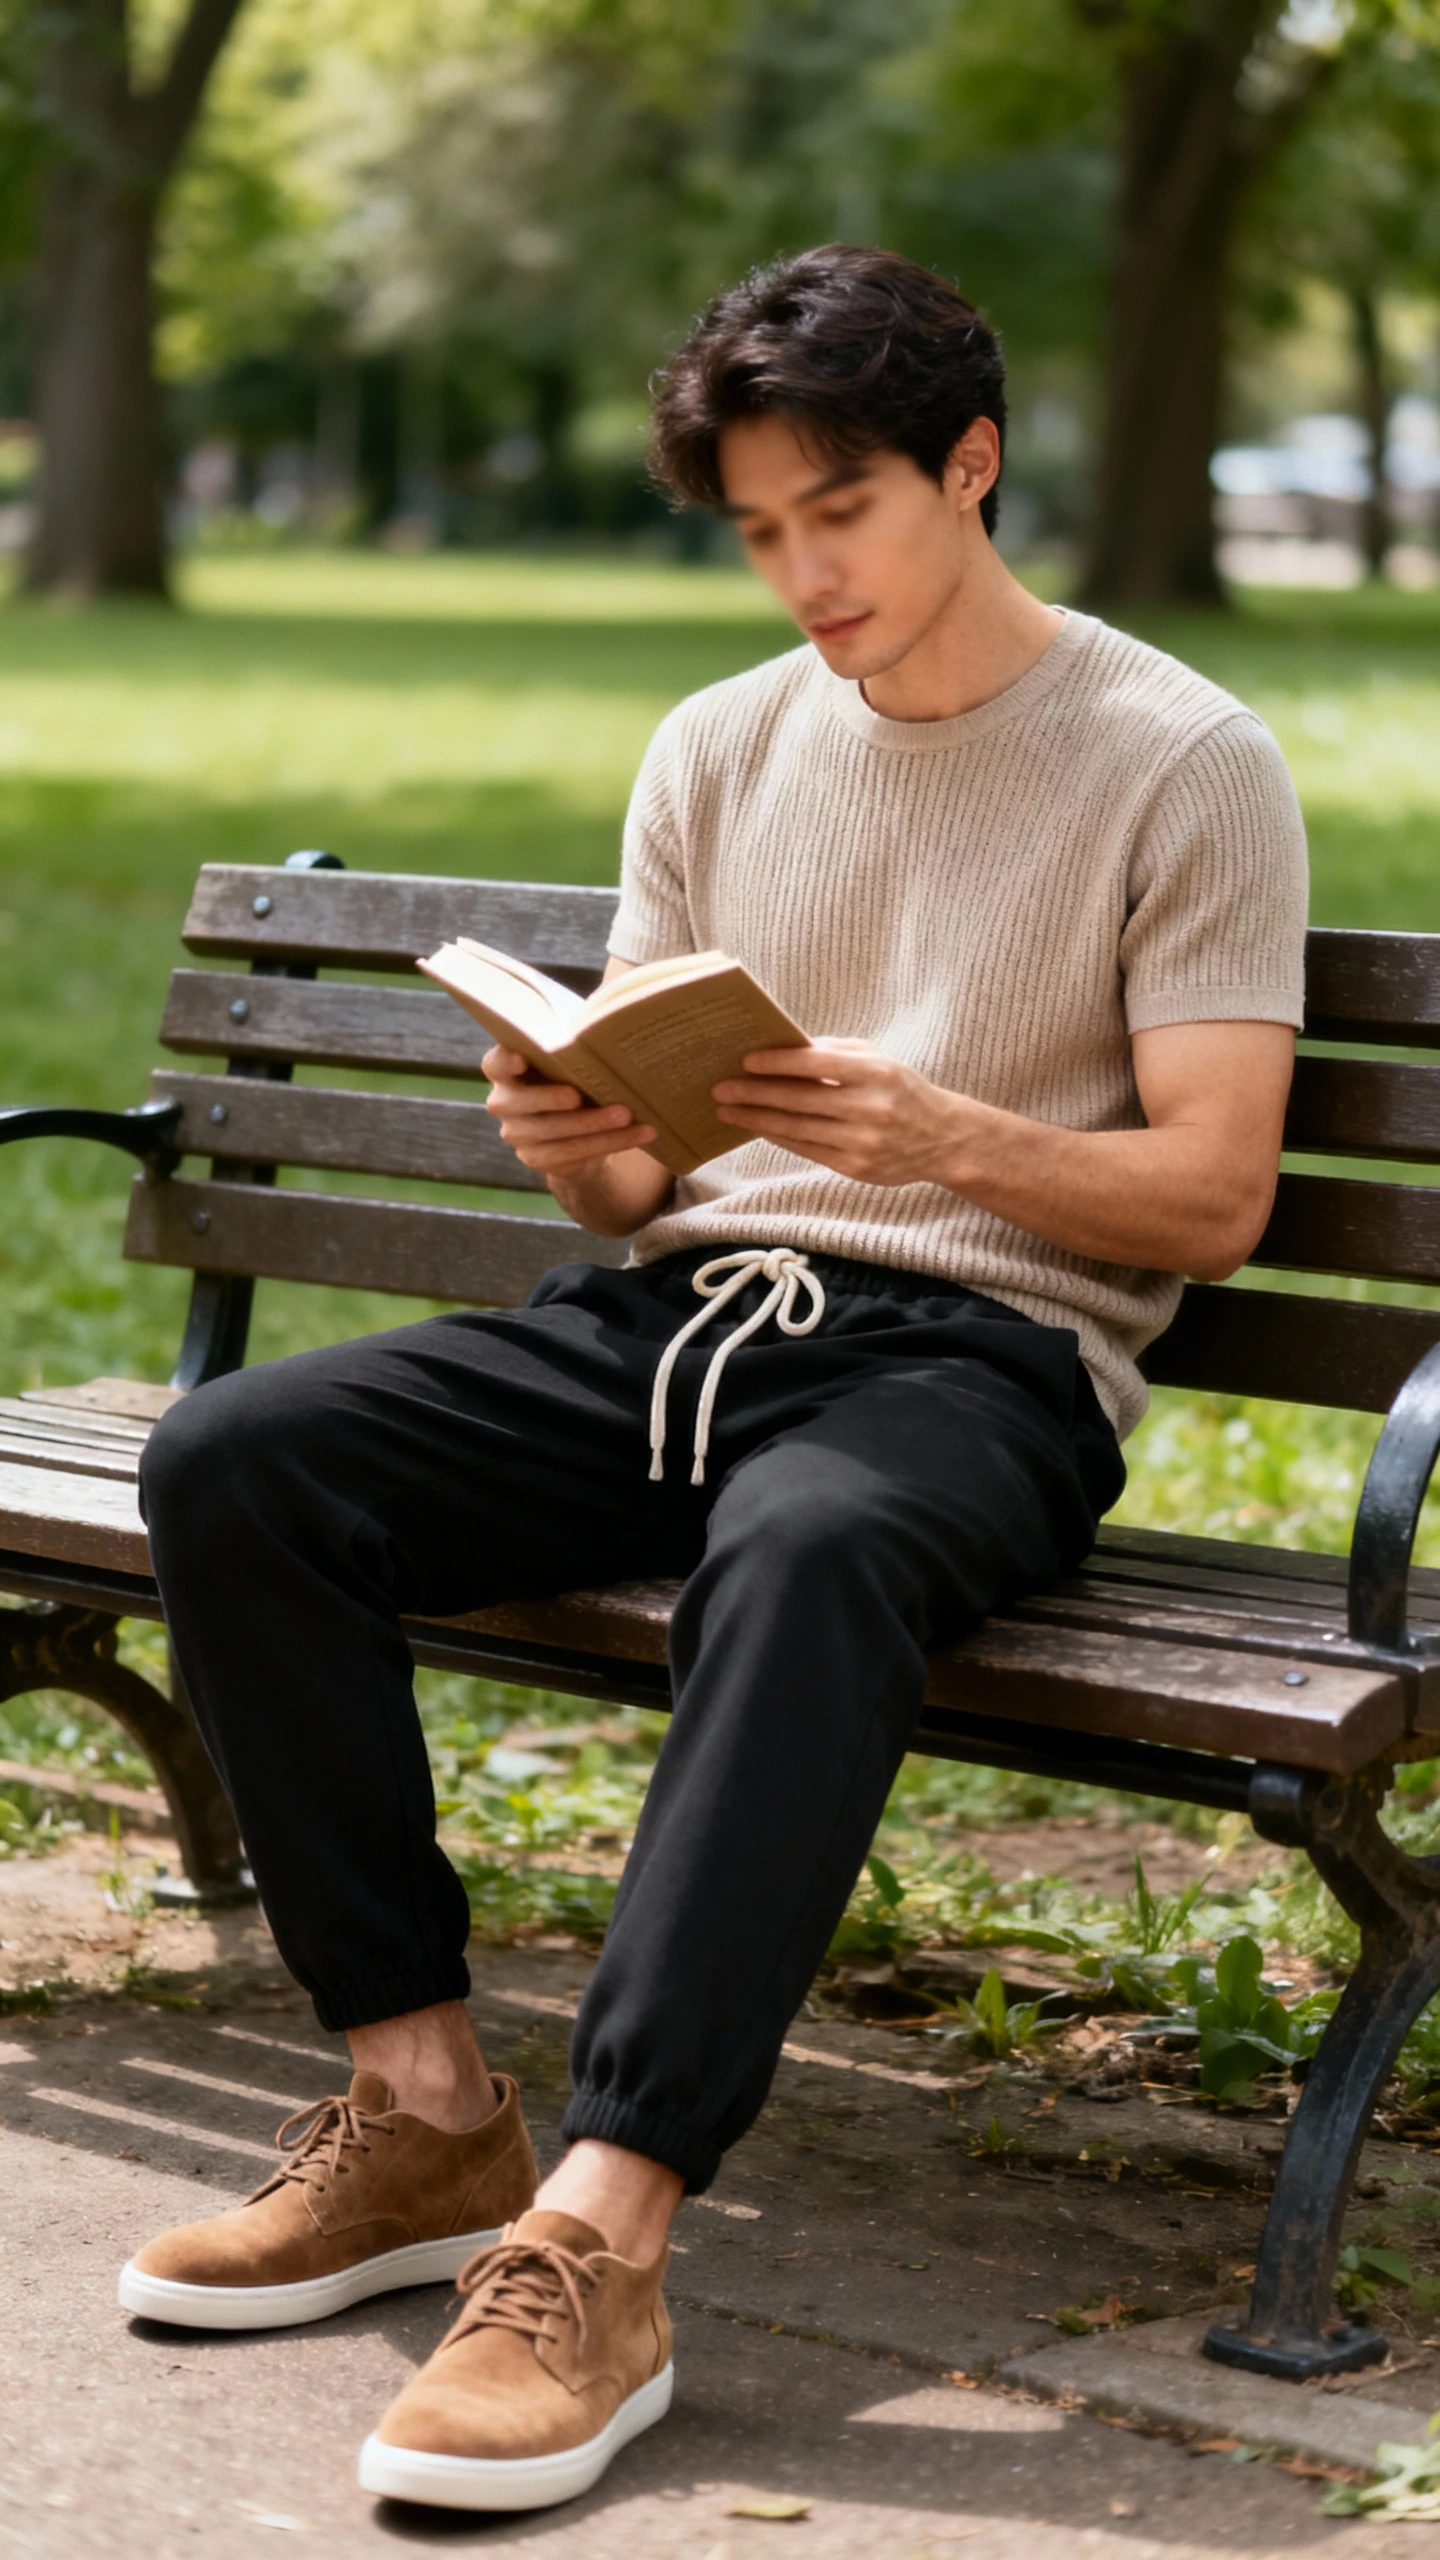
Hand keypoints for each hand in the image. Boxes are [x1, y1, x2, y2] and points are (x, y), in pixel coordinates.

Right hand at [483, 1045, 656, 1176]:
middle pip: (523, 1103)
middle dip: (552, 1099)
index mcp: (506, 1072)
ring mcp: (520, 1136)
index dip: (504, 1062)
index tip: (521, 1058)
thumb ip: (572, 1042)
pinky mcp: (541, 1160)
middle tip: (579, 1094)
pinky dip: (613, 1142)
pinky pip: (577, 1153)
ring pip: (556, 1132)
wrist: (574, 1123)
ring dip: (594, 1124)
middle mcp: (505, 1105)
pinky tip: (641, 1133)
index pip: (495, 1065)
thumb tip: (604, 1021)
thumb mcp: (569, 1056)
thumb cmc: (571, 1074)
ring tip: (626, 1114)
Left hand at [712, 1039, 963, 1186]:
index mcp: (877, 1074)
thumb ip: (835, 1052)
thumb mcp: (878, 1061)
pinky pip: (806, 1149)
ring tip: (728, 1110)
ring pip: (797, 1128)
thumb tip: (782, 1048)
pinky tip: (757, 1127)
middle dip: (754, 1093)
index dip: (777, 1062)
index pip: (817, 1064)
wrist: (943, 1139)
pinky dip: (779, 1137)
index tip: (744, 1060)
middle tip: (720, 1088)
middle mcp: (871, 1109)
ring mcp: (863, 1142)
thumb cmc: (901, 1090)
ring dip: (757, 1119)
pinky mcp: (856, 1168)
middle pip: (800, 1099)